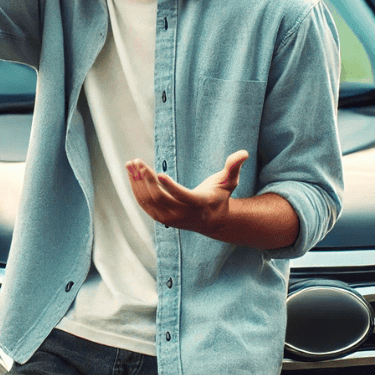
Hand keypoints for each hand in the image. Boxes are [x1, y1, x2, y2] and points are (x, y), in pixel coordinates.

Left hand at [125, 150, 248, 232]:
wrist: (211, 221)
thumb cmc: (219, 196)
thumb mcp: (229, 182)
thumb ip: (233, 167)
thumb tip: (243, 152)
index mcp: (199, 204)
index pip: (183, 197)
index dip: (171, 187)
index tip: (158, 173)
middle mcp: (183, 214)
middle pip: (160, 198)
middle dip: (146, 180)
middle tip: (137, 162)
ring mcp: (170, 219)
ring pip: (148, 202)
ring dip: (137, 183)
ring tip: (131, 164)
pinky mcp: (160, 218)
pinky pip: (144, 204)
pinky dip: (136, 189)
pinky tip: (132, 173)